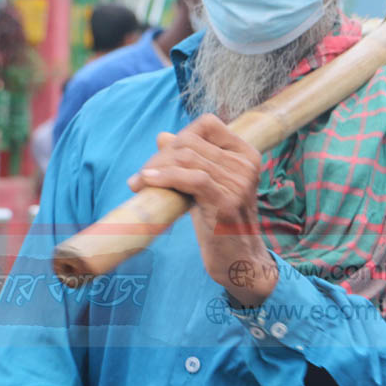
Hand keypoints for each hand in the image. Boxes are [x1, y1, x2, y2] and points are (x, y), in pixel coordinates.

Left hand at [127, 114, 274, 305]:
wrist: (240, 261)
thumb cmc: (221, 224)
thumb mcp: (206, 187)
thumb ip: (190, 162)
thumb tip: (163, 136)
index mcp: (246, 154)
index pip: (208, 124)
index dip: (181, 134)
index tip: (163, 156)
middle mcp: (245, 164)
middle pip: (191, 141)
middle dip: (160, 156)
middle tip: (143, 175)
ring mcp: (238, 182)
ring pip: (186, 158)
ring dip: (155, 167)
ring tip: (140, 182)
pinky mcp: (226, 201)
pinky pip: (191, 178)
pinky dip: (165, 177)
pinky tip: (147, 182)